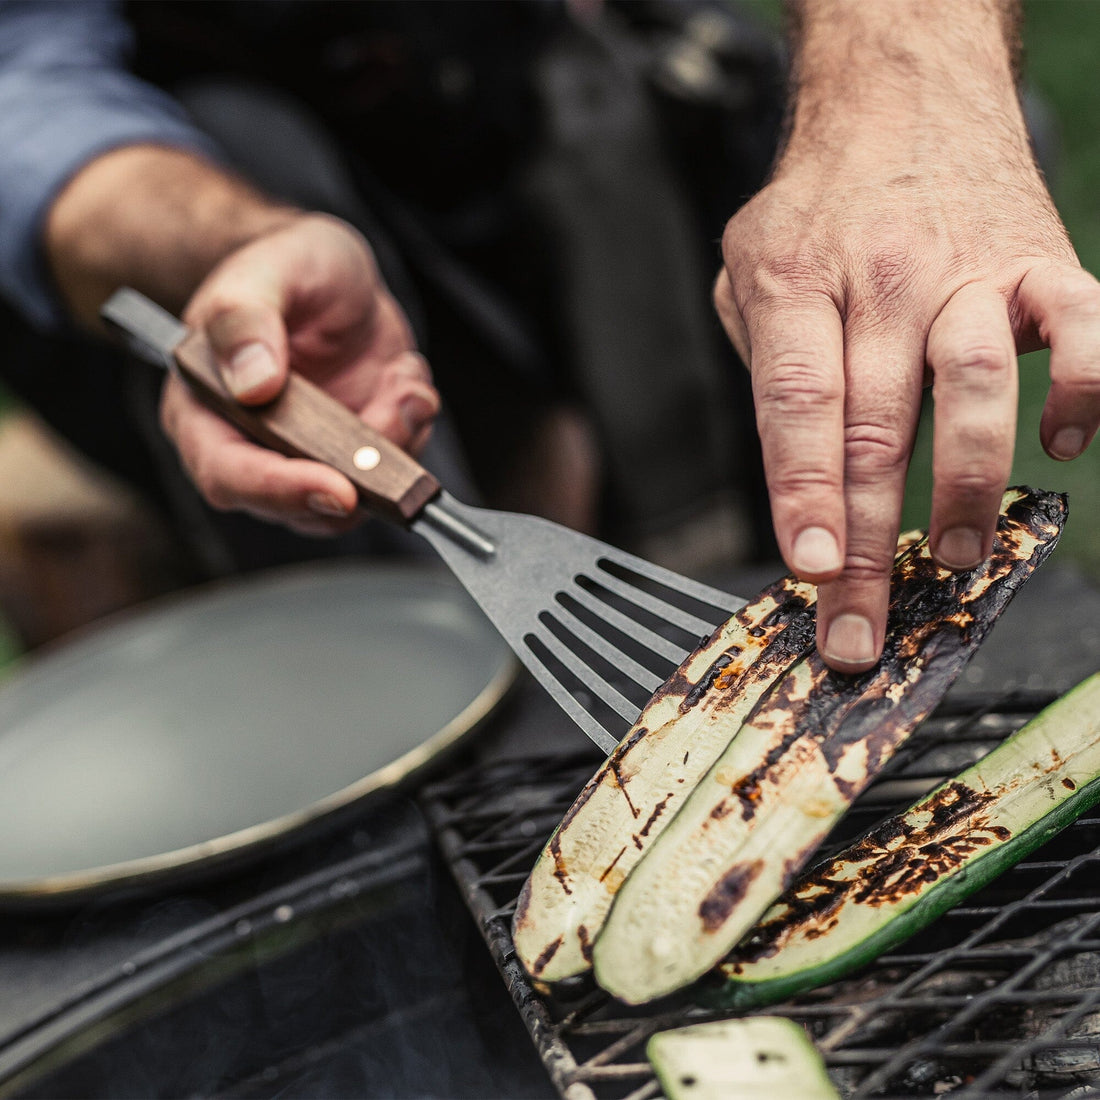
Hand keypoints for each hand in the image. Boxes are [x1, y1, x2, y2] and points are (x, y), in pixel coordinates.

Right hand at [160, 213, 439, 534]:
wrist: (331, 272)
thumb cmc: (284, 266)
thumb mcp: (267, 270)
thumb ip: (246, 319)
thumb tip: (253, 384)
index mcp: (204, 408)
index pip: (228, 474)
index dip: (281, 490)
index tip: (337, 488)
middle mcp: (250, 445)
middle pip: (296, 505)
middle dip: (358, 474)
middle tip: (395, 414)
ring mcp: (306, 456)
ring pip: (354, 501)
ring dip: (395, 446)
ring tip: (401, 380)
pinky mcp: (354, 456)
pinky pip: (392, 472)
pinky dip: (411, 429)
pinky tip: (403, 378)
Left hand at [714, 1, 1099, 672]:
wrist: (901, 98)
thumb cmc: (819, 207)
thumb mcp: (749, 273)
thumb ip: (764, 369)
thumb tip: (791, 483)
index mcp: (797, 285)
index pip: (796, 408)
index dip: (802, 496)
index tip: (811, 571)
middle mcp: (883, 280)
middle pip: (873, 429)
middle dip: (867, 545)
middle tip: (862, 627)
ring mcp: (968, 271)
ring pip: (973, 385)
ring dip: (964, 484)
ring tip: (951, 554)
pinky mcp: (1041, 264)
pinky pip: (1084, 331)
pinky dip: (1085, 391)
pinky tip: (1064, 444)